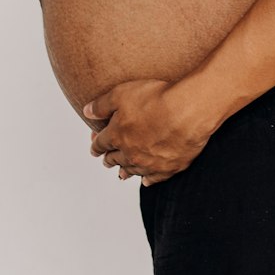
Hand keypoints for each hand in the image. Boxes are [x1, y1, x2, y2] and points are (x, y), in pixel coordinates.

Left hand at [83, 79, 210, 184]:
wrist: (187, 111)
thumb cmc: (156, 98)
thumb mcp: (122, 93)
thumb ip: (101, 104)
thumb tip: (86, 112)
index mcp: (117, 135)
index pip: (101, 143)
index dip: (95, 145)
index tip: (94, 147)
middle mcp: (130, 153)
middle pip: (115, 158)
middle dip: (108, 158)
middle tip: (106, 160)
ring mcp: (149, 163)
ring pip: (132, 171)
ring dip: (124, 171)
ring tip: (121, 174)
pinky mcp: (168, 168)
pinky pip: (154, 179)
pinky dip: (148, 180)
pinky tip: (146, 181)